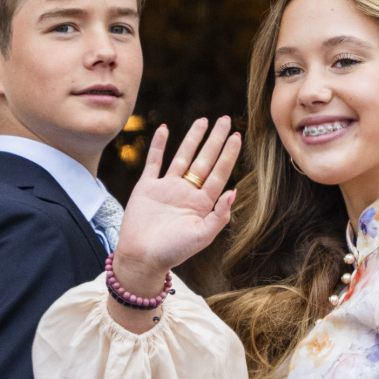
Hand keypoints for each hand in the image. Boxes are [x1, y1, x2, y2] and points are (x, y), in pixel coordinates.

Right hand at [111, 115, 240, 297]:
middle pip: (204, 160)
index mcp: (202, 204)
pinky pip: (154, 162)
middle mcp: (186, 192)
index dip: (228, 155)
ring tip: (203, 120)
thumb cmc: (173, 252)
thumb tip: (233, 192)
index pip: (219, 173)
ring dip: (192, 138)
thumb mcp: (201, 237)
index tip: (237, 136)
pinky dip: (158, 145)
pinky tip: (165, 129)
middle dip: (215, 140)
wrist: (141, 258)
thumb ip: (219, 216)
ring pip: (182, 157)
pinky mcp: (147, 187)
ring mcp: (167, 188)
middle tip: (225, 120)